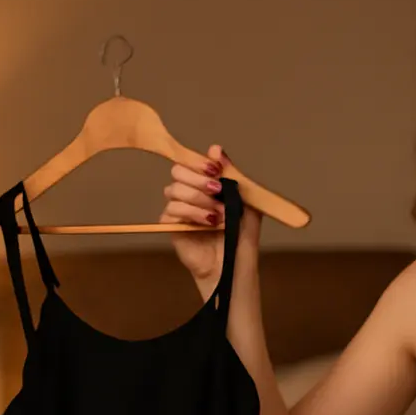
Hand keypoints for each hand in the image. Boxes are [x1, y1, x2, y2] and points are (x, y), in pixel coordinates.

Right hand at [159, 143, 261, 294]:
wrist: (235, 265)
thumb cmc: (241, 236)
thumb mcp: (244, 202)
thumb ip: (231, 175)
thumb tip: (215, 149)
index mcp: (206, 185)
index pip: (193, 162)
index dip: (201, 162)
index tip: (216, 170)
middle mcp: (190, 194)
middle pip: (178, 171)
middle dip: (198, 179)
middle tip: (217, 190)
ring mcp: (179, 209)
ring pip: (174, 189)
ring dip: (199, 199)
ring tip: (219, 215)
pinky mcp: (172, 225)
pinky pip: (172, 209)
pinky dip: (193, 213)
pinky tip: (210, 223)